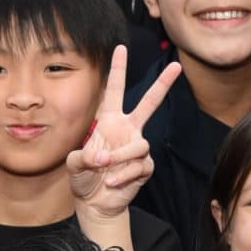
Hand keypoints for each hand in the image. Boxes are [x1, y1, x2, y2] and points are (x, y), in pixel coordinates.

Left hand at [67, 52, 181, 225]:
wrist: (95, 203)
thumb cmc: (84, 178)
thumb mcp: (74, 164)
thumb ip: (81, 157)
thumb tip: (99, 156)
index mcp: (109, 121)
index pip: (115, 90)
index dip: (118, 69)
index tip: (121, 47)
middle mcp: (127, 130)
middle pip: (149, 103)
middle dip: (162, 85)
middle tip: (177, 66)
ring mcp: (137, 148)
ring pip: (139, 144)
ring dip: (119, 155)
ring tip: (103, 165)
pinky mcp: (144, 167)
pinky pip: (139, 166)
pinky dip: (122, 176)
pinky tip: (111, 183)